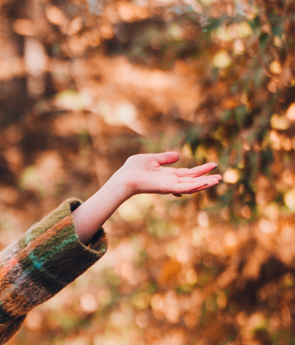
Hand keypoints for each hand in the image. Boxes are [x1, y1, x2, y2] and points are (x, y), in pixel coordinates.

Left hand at [72, 151, 219, 242]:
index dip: (200, 170)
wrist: (124, 177)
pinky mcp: (166, 188)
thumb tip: (178, 156)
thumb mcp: (151, 159)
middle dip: (206, 179)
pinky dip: (194, 186)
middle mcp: (171, 182)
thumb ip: (164, 158)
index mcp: (168, 175)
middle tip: (220, 177)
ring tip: (217, 181)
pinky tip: (204, 183)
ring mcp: (170, 186)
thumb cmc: (133, 169)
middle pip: (192, 181)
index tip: (213, 165)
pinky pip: (183, 188)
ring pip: (191, 186)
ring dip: (204, 184)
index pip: (188, 173)